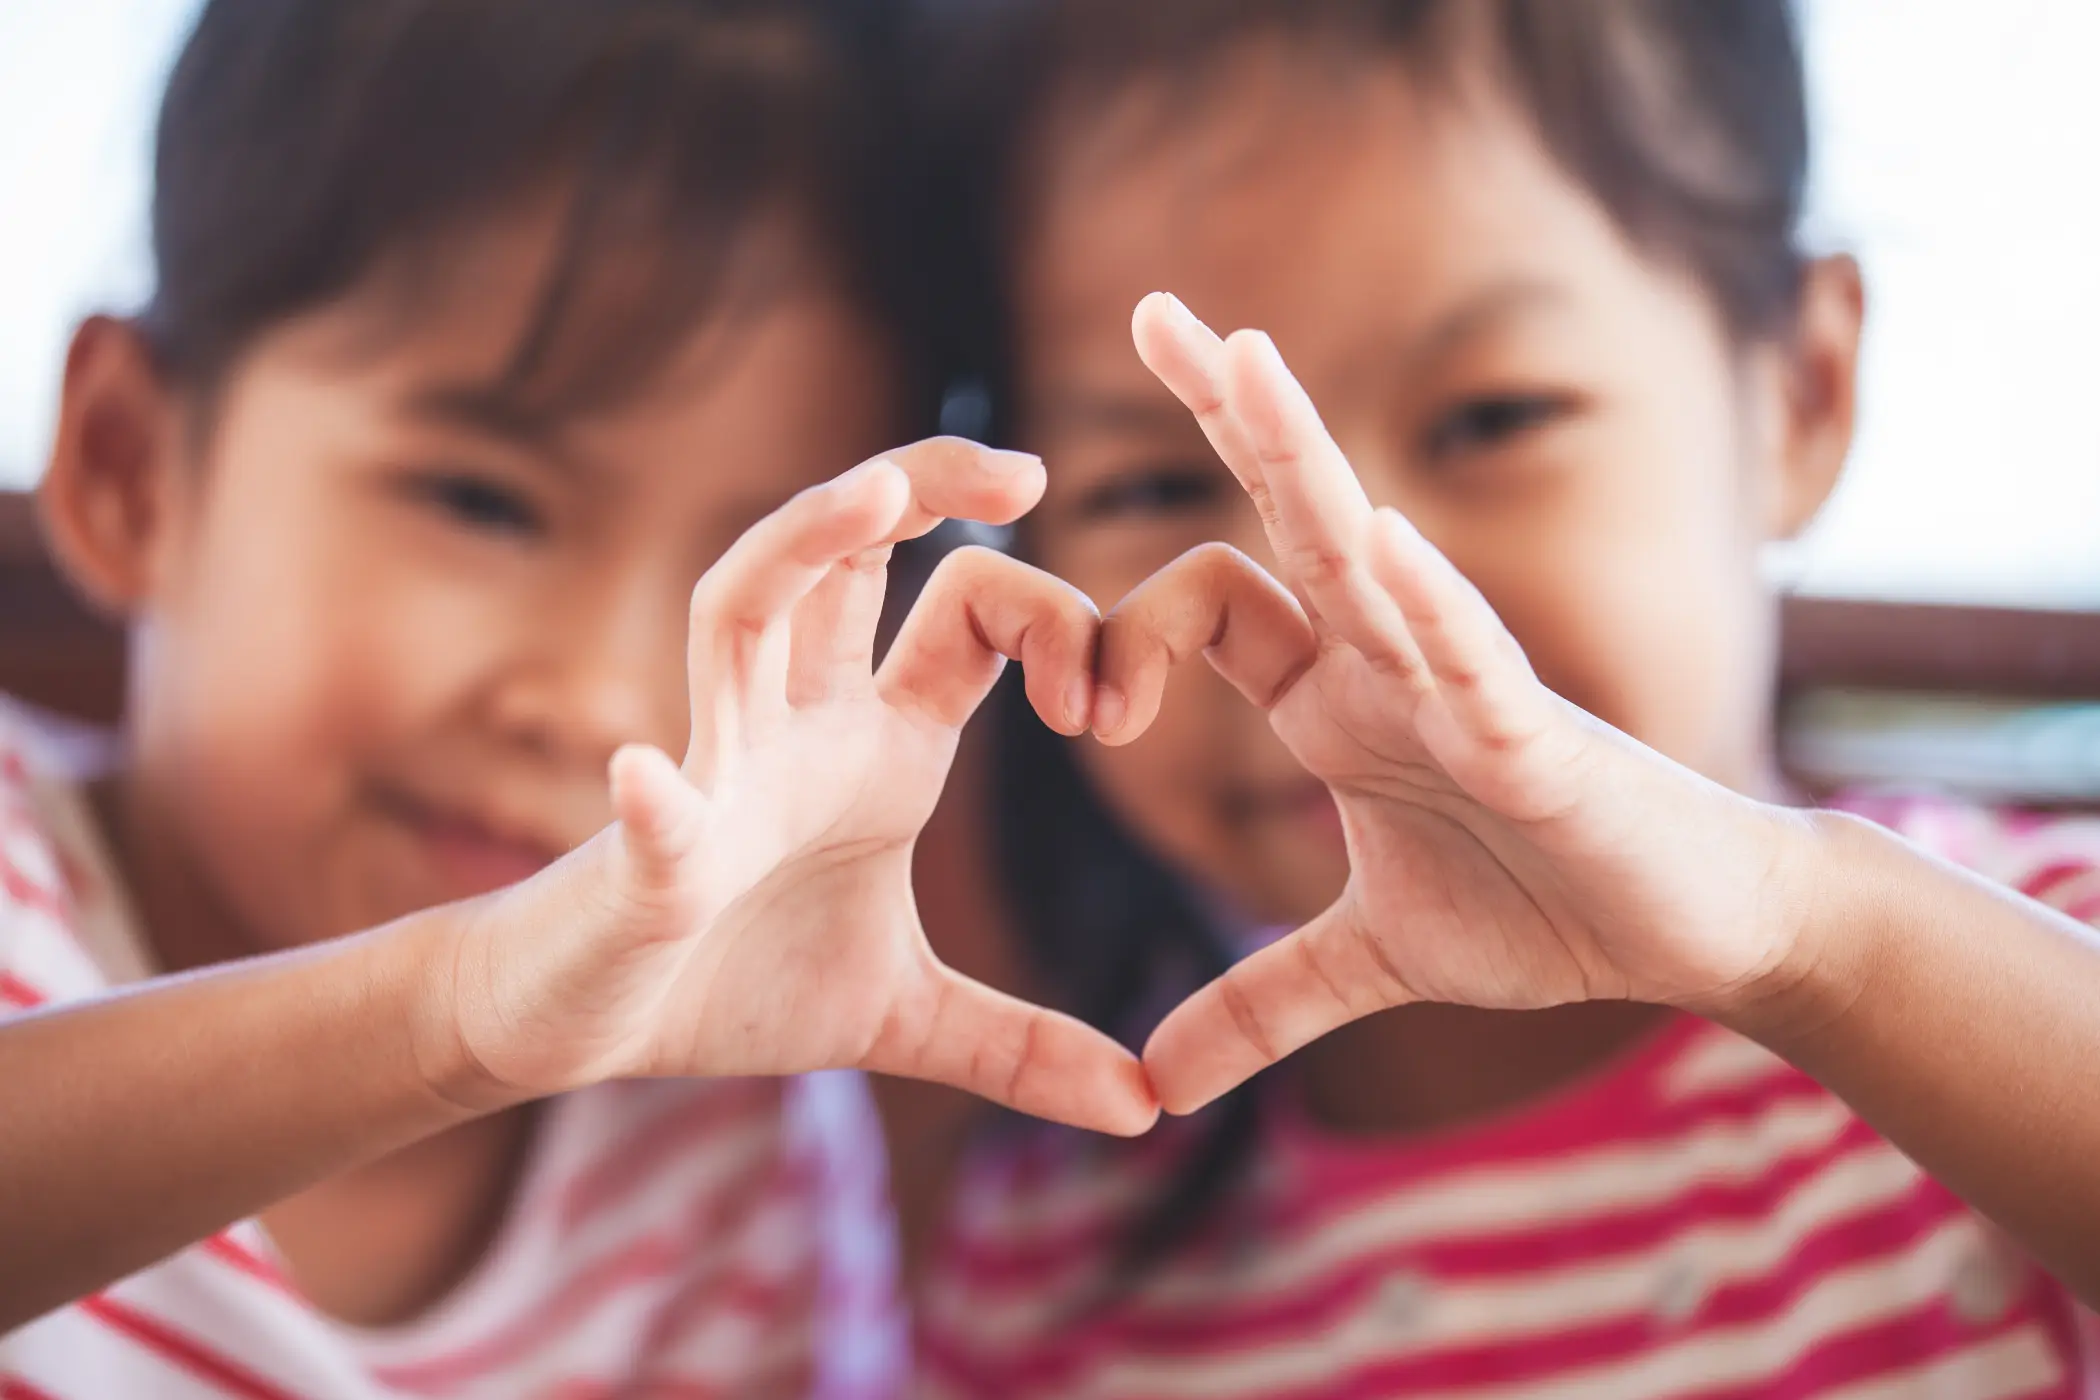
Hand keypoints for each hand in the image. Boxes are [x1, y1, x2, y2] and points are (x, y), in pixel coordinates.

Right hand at [437, 439, 1157, 1135]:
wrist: (583, 1024)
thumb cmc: (730, 983)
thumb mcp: (903, 1016)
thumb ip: (1021, 1045)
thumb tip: (1146, 1107)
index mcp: (874, 745)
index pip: (966, 617)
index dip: (1050, 623)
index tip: (1110, 708)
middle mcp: (797, 726)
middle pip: (849, 557)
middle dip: (920, 485)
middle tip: (1025, 467)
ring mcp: (716, 772)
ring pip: (743, 615)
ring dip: (797, 552)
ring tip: (872, 497)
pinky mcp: (645, 860)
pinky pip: (649, 817)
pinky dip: (652, 804)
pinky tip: (651, 783)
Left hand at [1104, 295, 1810, 1113]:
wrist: (1687, 936)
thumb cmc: (1543, 912)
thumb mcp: (1370, 963)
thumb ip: (1262, 1002)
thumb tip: (1155, 1083)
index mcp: (1335, 697)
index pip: (1215, 602)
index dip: (1127, 639)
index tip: (1084, 718)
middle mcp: (1389, 662)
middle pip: (1292, 514)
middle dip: (1228, 412)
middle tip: (1156, 310)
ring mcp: (1461, 683)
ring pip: (1369, 549)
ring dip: (1302, 456)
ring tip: (1241, 356)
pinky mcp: (1536, 734)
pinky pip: (1471, 659)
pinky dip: (1430, 608)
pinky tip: (1388, 543)